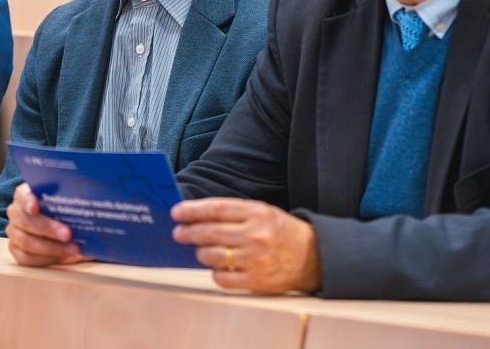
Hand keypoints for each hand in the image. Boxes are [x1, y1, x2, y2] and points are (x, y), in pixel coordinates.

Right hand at [6, 183, 89, 266]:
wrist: (58, 222)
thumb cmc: (62, 209)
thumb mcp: (65, 201)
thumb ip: (70, 200)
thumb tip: (92, 201)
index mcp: (24, 195)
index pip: (22, 195)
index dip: (28, 201)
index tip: (36, 207)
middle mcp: (15, 212)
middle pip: (25, 221)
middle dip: (48, 228)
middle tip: (68, 234)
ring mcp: (14, 232)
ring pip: (27, 242)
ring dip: (51, 248)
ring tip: (73, 250)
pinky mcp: (16, 250)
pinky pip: (27, 258)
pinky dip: (47, 259)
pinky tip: (64, 258)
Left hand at [170, 198, 320, 293]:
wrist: (313, 257)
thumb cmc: (280, 231)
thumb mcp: (262, 212)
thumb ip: (233, 213)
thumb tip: (196, 216)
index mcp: (258, 213)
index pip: (216, 209)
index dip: (192, 210)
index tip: (176, 212)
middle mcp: (256, 235)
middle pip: (211, 232)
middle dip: (189, 232)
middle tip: (178, 232)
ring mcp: (256, 260)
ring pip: (212, 256)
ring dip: (200, 252)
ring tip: (200, 250)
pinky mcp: (256, 281)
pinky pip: (222, 278)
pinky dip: (215, 272)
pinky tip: (217, 266)